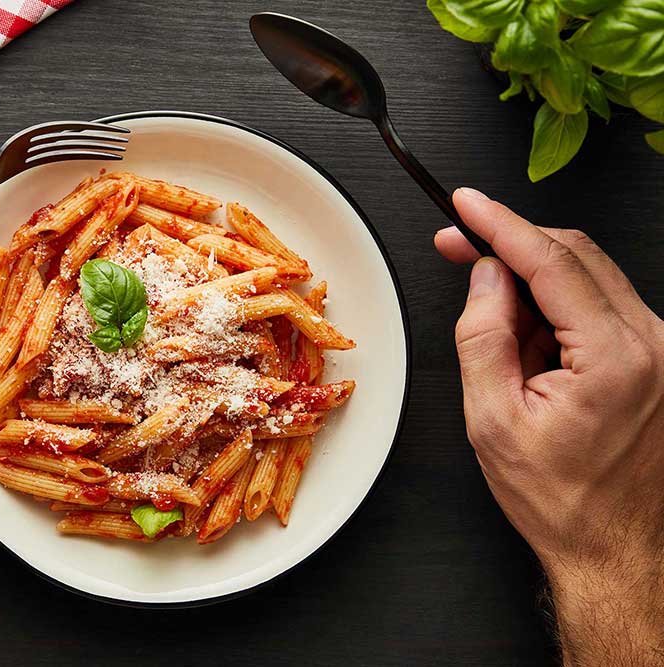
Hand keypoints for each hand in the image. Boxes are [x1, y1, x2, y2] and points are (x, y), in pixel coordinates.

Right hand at [436, 188, 663, 664]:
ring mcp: (662, 350)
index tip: (465, 204)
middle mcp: (653, 344)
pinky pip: (600, 307)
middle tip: (457, 245)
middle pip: (574, 256)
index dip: (500, 224)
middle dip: (511, 245)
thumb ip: (485, 336)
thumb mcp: (494, 419)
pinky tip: (527, 342)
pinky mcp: (657, 359)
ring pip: (587, 278)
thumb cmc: (561, 498)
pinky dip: (556, 308)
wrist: (615, 546)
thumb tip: (487, 278)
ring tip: (490, 323)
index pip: (552, 262)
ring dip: (531, 282)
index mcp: (616, 357)